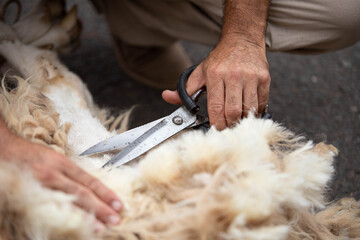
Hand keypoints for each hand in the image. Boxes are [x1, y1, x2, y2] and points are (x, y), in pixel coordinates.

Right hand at [0, 131, 122, 224]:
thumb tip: (91, 188)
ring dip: (85, 216)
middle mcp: (53, 173)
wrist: (4, 150)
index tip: (119, 204)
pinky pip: (49, 209)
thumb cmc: (32, 154)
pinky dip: (63, 218)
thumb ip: (71, 172)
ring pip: (66, 203)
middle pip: (81, 193)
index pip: (89, 180)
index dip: (105, 193)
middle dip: (100, 208)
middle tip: (116, 219)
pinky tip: (74, 226)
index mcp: (62, 163)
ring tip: (100, 227)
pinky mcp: (29, 194)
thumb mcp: (55, 158)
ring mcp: (40, 185)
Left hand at [162, 35, 270, 129]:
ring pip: (249, 109)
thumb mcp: (200, 71)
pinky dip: (255, 112)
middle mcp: (234, 75)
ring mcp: (251, 77)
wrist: (242, 40)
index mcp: (215, 75)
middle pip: (233, 111)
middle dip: (229, 125)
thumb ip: (185, 88)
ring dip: (242, 120)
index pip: (216, 107)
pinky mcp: (264, 79)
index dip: (216, 123)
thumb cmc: (221, 58)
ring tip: (237, 122)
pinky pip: (261, 103)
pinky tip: (248, 112)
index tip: (215, 130)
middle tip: (226, 129)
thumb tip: (167, 97)